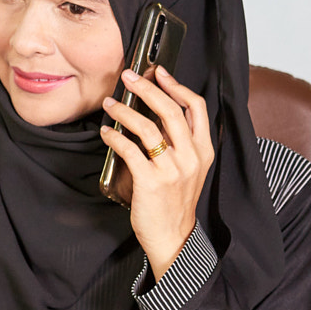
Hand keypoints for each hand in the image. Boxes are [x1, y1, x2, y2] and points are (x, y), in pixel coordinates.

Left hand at [100, 65, 214, 277]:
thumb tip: (155, 112)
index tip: (159, 73)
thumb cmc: (175, 202)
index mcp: (203, 150)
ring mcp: (172, 170)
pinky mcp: (151, 182)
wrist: (173, 237)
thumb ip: (179, 142)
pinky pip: (129, 150)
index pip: (196, 107)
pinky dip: (115, 136)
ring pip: (147, 127)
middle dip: (148, 88)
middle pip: (171, 110)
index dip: (177, 86)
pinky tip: (107, 132)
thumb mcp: (189, 169)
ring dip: (125, 111)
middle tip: (129, 77)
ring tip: (110, 104)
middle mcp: (191, 157)